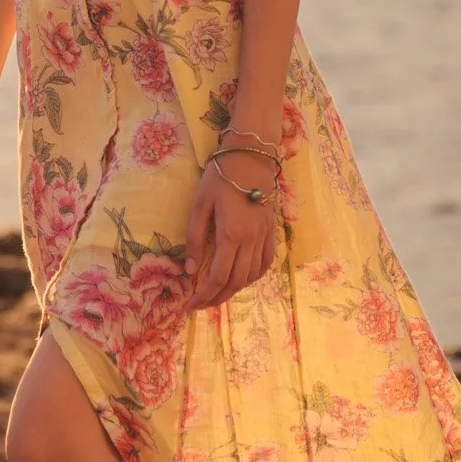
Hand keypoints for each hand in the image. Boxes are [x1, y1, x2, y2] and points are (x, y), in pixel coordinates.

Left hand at [182, 150, 279, 311]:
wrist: (252, 156)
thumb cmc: (220, 177)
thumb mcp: (200, 204)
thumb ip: (194, 238)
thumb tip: (189, 270)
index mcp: (231, 234)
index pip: (218, 277)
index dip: (203, 295)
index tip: (189, 305)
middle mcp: (251, 240)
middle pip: (236, 282)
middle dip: (217, 298)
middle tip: (200, 304)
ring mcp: (264, 237)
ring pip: (252, 276)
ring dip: (234, 290)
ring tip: (217, 294)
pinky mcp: (271, 231)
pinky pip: (265, 262)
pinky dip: (253, 276)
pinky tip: (241, 278)